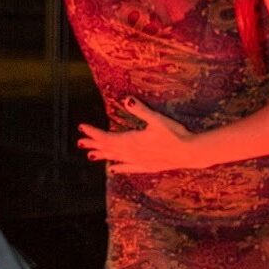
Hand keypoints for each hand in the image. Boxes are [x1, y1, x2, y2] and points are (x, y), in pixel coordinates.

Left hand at [78, 96, 195, 172]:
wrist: (189, 153)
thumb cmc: (175, 134)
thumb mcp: (157, 119)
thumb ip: (140, 110)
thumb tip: (127, 99)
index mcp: (132, 140)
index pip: (106, 137)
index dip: (93, 132)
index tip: (82, 127)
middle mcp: (131, 153)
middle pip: (108, 148)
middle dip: (94, 144)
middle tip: (80, 142)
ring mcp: (138, 161)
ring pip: (116, 158)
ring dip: (103, 155)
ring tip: (90, 155)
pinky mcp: (146, 166)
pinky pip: (128, 168)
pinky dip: (118, 168)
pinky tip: (112, 169)